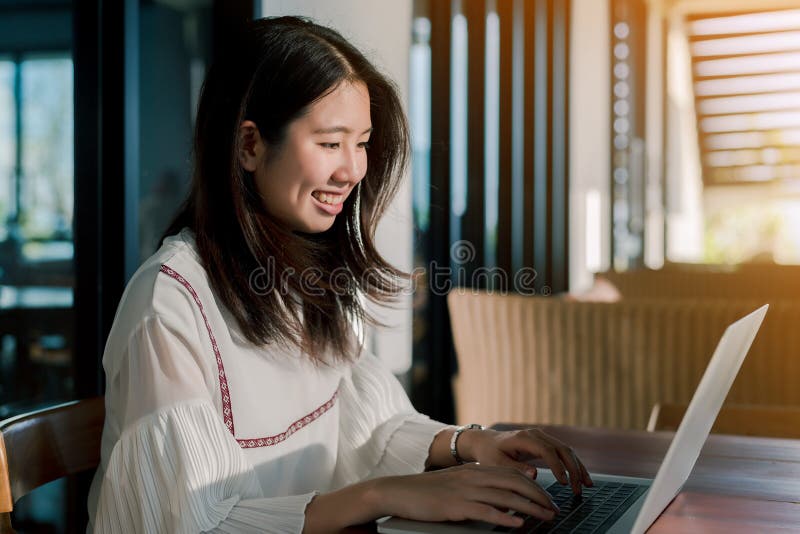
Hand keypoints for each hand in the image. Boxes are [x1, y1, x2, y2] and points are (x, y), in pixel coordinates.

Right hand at [376, 463, 559, 527]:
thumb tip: (503, 500)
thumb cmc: (427, 491)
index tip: (547, 498)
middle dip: (539, 496)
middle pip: (515, 484)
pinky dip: (504, 517)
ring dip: (530, 508)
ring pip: (506, 497)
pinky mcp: (456, 506)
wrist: (399, 491)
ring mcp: (466, 491)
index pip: (512, 474)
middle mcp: (474, 476)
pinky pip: (486, 511)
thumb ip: (479, 487)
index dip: (534, 486)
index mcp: (475, 470)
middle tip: (554, 510)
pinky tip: (517, 524)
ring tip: (545, 517)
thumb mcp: (456, 484)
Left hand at [458, 428, 592, 494]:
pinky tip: (581, 477)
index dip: (557, 467)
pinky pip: (564, 452)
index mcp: (524, 438)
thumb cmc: (489, 453)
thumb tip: (534, 473)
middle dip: (573, 469)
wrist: (485, 442)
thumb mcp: (496, 463)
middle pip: (562, 449)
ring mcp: (542, 437)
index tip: (564, 483)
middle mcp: (535, 434)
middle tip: (579, 489)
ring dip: (578, 467)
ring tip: (586, 485)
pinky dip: (574, 464)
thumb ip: (514, 468)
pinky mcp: (545, 442)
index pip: (547, 451)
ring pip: (566, 450)